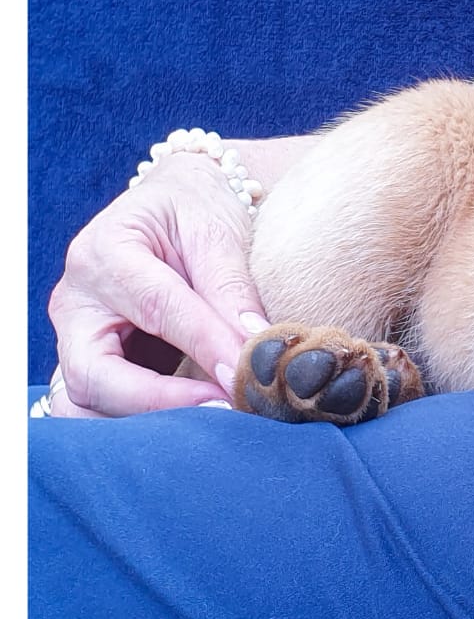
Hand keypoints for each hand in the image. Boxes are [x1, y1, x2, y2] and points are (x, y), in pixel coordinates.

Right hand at [46, 152, 267, 415]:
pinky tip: (191, 415)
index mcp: (104, 254)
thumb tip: (254, 347)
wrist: (179, 198)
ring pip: (84, 402)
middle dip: (158, 402)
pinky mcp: (90, 359)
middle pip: (95, 375)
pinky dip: (140, 419)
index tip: (244, 375)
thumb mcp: (218, 232)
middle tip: (224, 408)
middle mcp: (75, 301)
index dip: (204, 347)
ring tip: (210, 415)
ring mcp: (75, 335)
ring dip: (143, 420)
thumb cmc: (196, 207)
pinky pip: (98, 404)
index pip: (157, 310)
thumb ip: (231, 289)